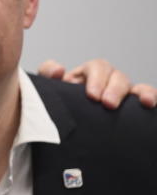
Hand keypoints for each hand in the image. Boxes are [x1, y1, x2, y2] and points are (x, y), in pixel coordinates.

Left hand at [38, 58, 156, 108]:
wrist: (64, 127)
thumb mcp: (49, 87)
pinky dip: (152, 99)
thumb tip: (59, 69)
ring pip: (137, 88)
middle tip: (108, 104)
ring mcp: (121, 96)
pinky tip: (153, 106)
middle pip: (118, 77)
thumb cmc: (58, 102)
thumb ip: (48, 73)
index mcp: (88, 74)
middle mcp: (108, 82)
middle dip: (115, 89)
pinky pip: (146, 101)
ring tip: (146, 102)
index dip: (97, 78)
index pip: (97, 67)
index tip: (92, 96)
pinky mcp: (130, 111)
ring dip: (143, 93)